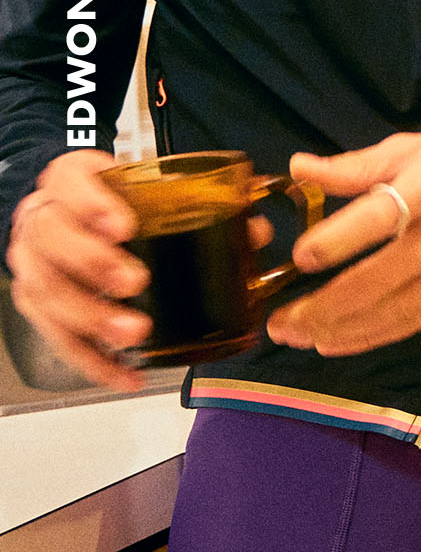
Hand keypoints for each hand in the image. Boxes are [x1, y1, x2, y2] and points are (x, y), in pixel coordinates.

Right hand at [6, 152, 273, 392]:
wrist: (73, 209)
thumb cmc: (117, 198)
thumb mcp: (144, 184)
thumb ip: (198, 201)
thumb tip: (255, 232)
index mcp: (69, 178)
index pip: (69, 181)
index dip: (93, 204)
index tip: (126, 226)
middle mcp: (42, 219)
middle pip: (53, 240)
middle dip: (95, 263)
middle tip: (136, 281)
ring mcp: (34, 264)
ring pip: (49, 292)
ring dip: (93, 317)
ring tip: (133, 333)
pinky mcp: (38, 306)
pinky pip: (58, 337)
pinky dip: (92, 360)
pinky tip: (124, 373)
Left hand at [265, 131, 420, 356]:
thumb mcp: (418, 148)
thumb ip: (357, 166)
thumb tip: (297, 170)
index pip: (372, 219)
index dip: (329, 244)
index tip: (298, 259)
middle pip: (373, 280)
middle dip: (318, 308)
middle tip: (278, 323)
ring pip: (388, 312)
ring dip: (336, 330)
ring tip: (297, 336)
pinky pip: (412, 324)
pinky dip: (370, 336)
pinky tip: (338, 341)